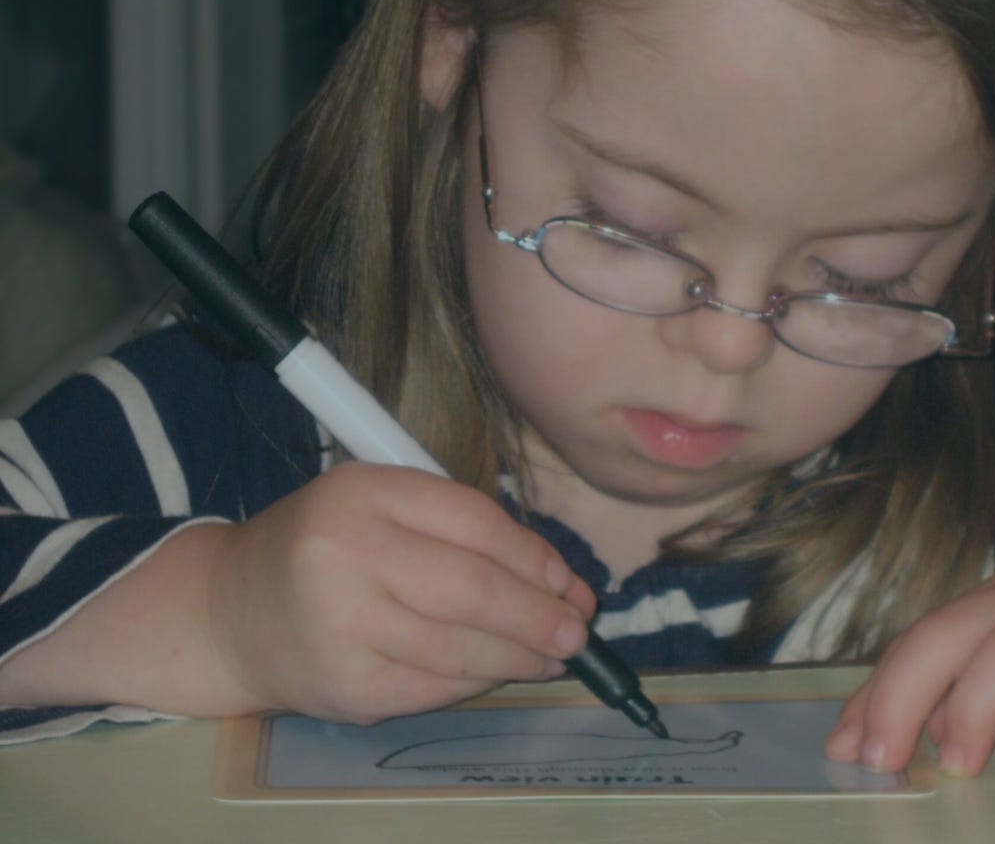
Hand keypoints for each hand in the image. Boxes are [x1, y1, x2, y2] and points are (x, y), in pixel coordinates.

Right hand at [206, 461, 595, 721]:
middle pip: (473, 589)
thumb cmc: (326, 548)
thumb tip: (562, 581)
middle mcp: (346, 553)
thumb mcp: (382, 505)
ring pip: (460, 647)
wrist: (231, 610)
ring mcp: (341, 625)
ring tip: (555, 654)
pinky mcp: (345, 686)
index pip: (475, 522)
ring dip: (521, 656)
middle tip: (579, 629)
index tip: (570, 580)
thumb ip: (463, 530)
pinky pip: (434, 687)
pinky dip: (478, 682)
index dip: (535, 556)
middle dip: (539, 614)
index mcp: (364, 491)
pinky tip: (502, 673)